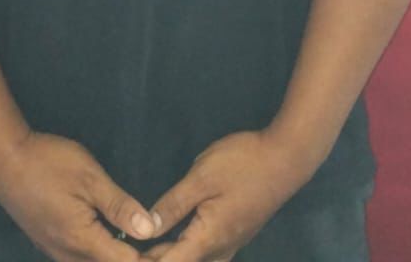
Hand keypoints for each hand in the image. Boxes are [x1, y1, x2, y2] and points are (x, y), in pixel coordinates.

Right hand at [0, 129, 159, 260]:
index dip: (153, 257)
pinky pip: (82, 260)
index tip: (174, 246)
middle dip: (139, 259)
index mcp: (82, 242)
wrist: (4, 161)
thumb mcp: (90, 178)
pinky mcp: (51, 245)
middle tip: (164, 243)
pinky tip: (117, 238)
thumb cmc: (49, 164)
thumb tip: (150, 229)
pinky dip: (104, 254)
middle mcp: (68, 256)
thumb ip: (120, 206)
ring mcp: (57, 253)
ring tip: (146, 242)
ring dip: (121, 258)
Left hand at [140, 127, 311, 260]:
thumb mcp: (201, 177)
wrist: (286, 158)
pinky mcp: (236, 234)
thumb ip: (172, 204)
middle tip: (129, 250)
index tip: (124, 256)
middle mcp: (219, 250)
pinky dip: (186, 250)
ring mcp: (231, 244)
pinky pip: (207, 254)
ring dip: (171, 256)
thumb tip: (144, 228)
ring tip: (146, 245)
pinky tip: (176, 237)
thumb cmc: (243, 164)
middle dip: (155, 259)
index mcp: (207, 239)